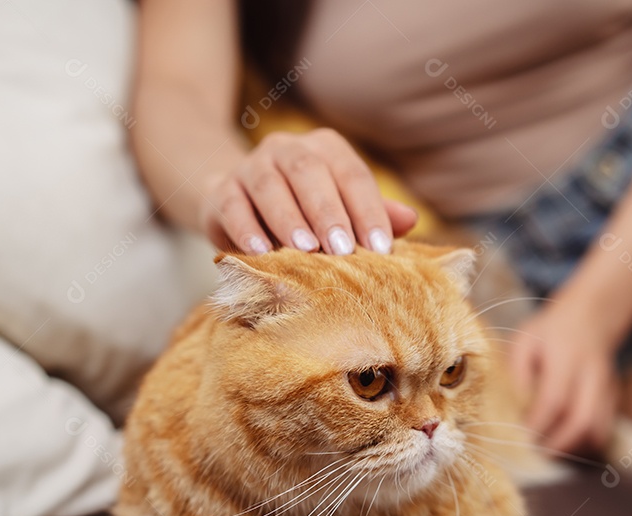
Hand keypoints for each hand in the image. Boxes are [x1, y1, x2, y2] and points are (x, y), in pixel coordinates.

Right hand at [200, 128, 417, 254]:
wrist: (239, 204)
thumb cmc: (304, 211)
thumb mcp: (341, 210)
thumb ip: (373, 213)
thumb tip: (410, 220)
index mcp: (324, 148)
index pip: (352, 174)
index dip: (367, 210)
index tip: (381, 247)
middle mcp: (286, 148)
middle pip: (309, 171)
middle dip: (328, 212)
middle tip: (342, 249)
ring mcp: (250, 166)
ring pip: (269, 185)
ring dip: (288, 218)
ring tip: (304, 250)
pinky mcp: (221, 190)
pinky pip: (232, 206)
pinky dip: (246, 229)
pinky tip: (260, 252)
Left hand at [510, 301, 619, 455]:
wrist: (590, 320)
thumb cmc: (549, 333)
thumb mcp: (524, 341)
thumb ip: (517, 370)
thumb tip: (514, 405)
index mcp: (567, 357)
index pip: (555, 398)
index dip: (539, 421)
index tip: (523, 434)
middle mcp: (592, 374)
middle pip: (584, 419)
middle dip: (560, 442)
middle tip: (539, 452)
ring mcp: (608, 387)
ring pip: (599, 428)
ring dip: (575, 446)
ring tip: (552, 451)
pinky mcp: (615, 397)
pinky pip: (605, 427)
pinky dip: (586, 442)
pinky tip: (567, 443)